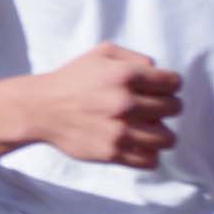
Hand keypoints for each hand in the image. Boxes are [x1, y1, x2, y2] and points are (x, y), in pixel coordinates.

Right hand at [29, 42, 181, 168]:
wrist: (39, 109)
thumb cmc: (72, 80)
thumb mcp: (100, 54)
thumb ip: (135, 57)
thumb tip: (158, 72)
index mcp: (123, 75)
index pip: (174, 82)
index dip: (169, 84)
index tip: (159, 89)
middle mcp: (124, 102)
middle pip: (174, 108)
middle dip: (165, 106)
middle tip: (149, 107)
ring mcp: (119, 130)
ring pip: (168, 137)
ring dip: (159, 132)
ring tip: (145, 128)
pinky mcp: (112, 153)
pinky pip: (151, 160)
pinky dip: (147, 153)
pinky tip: (135, 143)